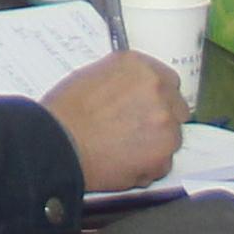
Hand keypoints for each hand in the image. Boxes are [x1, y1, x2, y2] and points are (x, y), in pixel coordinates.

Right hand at [40, 50, 187, 192]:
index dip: (157, 97)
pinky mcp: (162, 155)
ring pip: (172, 138)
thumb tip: (133, 92)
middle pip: (176, 109)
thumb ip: (123, 81)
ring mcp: (165, 123)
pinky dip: (148, 167)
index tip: (147, 108)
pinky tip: (124, 163)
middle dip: (161, 120)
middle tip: (136, 131)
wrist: (57, 144)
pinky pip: (163, 164)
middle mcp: (158, 90)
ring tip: (124, 150)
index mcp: (140, 66)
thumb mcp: (93, 76)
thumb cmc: (65, 112)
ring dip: (155, 145)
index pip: (167, 81)